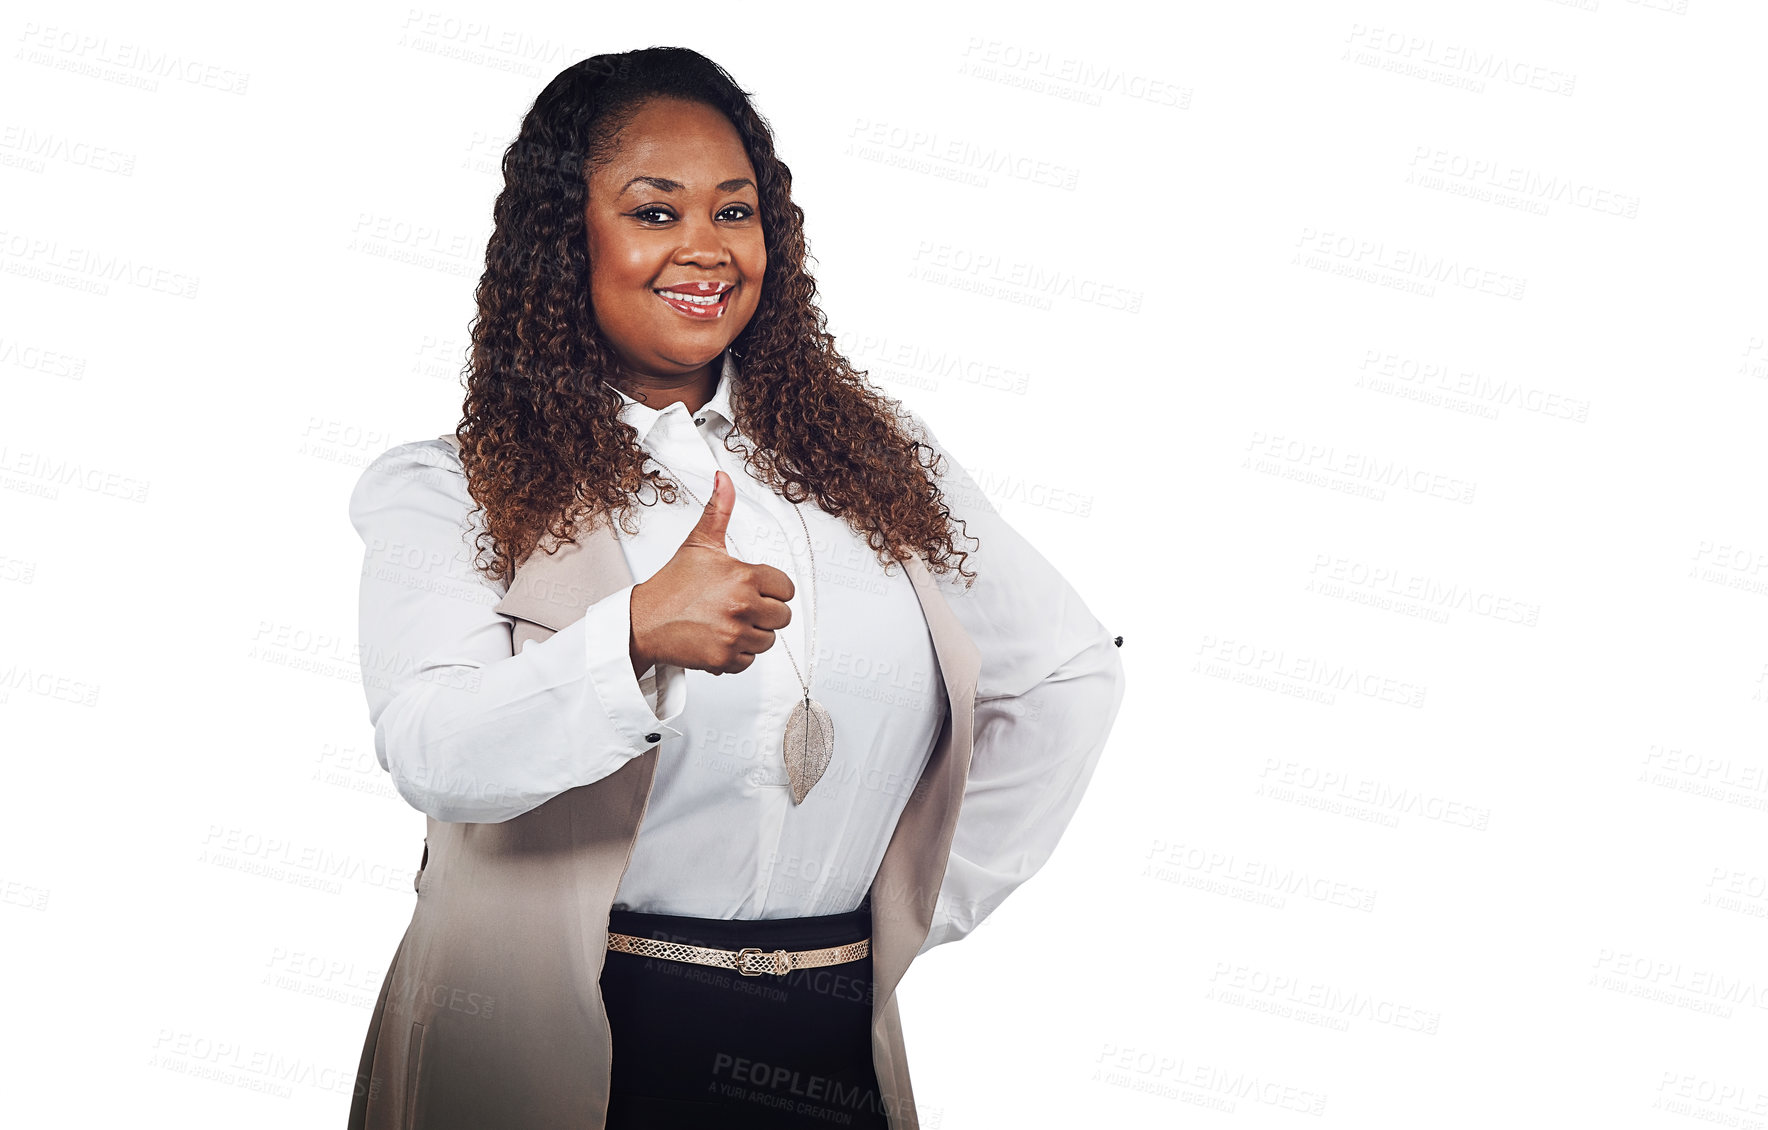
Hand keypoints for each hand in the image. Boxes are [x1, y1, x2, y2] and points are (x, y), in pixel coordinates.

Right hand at [628, 470, 793, 676]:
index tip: (752, 589)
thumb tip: (723, 479)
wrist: (643, 622)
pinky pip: (749, 661)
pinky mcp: (725, 659)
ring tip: (726, 622)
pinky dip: (737, 654)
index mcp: (744, 576)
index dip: (771, 588)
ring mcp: (734, 634)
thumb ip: (718, 510)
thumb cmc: (671, 585)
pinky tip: (719, 639)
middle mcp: (742, 606)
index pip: (786, 588)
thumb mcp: (699, 543)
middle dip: (763, 613)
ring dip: (751, 634)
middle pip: (781, 616)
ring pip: (768, 640)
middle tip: (737, 606)